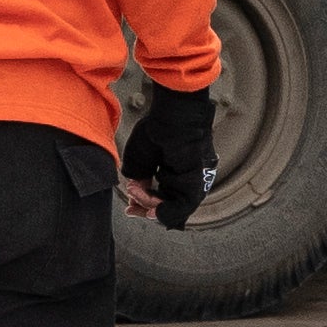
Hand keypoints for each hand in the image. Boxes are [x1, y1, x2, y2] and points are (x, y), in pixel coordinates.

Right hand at [123, 79, 216, 228]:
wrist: (173, 115)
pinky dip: (162, 210)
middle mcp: (188, 180)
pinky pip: (181, 207)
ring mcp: (194, 183)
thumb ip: (140, 180)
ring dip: (149, 204)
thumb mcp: (141, 160)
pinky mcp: (196, 183)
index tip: (130, 208)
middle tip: (131, 209)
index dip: (145, 206)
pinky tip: (150, 207)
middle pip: (169, 207)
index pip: (165, 199)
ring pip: (172, 208)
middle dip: (146, 210)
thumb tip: (138, 196)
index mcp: (179, 173)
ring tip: (135, 190)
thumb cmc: (158, 128)